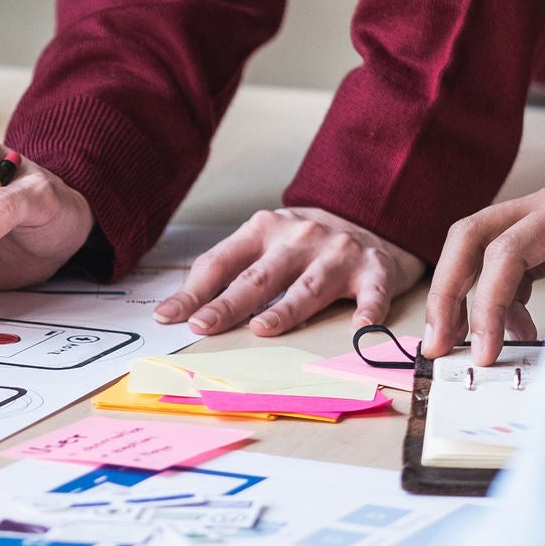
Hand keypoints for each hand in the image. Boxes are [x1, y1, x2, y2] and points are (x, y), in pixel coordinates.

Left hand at [156, 207, 423, 336]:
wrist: (373, 217)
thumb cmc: (305, 243)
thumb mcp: (264, 243)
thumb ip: (226, 271)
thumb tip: (176, 312)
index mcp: (263, 230)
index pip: (221, 263)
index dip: (193, 292)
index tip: (169, 317)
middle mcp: (299, 238)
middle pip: (259, 276)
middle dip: (228, 303)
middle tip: (203, 325)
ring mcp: (338, 252)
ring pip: (308, 286)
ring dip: (285, 309)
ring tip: (262, 328)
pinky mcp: (375, 268)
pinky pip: (372, 292)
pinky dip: (368, 310)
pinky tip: (360, 327)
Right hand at [423, 158, 544, 364]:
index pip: (506, 253)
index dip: (487, 306)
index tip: (486, 354)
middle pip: (466, 238)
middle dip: (445, 295)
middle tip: (438, 345)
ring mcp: (542, 212)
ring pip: (476, 250)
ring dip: (465, 300)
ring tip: (475, 347)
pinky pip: (504, 261)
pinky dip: (501, 299)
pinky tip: (517, 330)